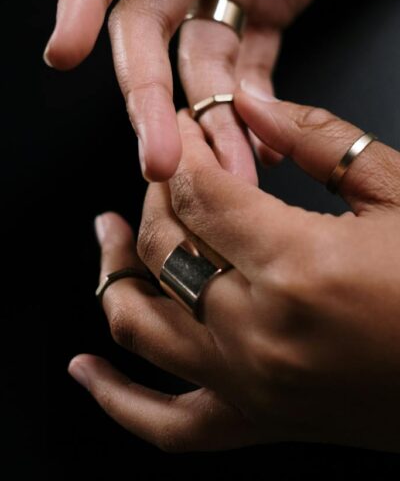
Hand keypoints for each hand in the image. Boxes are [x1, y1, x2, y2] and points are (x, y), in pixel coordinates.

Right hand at [45, 0, 399, 181]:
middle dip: (146, 91)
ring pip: (198, 57)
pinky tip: (257, 146)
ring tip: (220, 175)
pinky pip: (252, 64)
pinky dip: (250, 107)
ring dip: (201, 117)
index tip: (64, 51)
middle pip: (149, 22)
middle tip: (158, 158)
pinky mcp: (280, 1)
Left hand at [68, 93, 399, 452]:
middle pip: (164, 247)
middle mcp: (259, 331)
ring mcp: (252, 386)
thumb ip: (317, 139)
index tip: (181, 129)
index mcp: (297, 265)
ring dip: (113, 271)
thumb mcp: (397, 191)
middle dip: (154, 195)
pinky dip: (117, 399)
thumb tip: (253, 104)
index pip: (195, 191)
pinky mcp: (261, 422)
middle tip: (168, 167)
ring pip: (142, 324)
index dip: (178, 150)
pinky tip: (86, 370)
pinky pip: (166, 425)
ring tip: (106, 234)